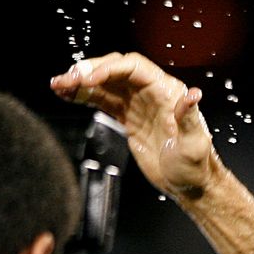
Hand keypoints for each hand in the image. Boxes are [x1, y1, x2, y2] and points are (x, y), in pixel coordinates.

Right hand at [49, 53, 218, 196]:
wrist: (189, 185)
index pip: (134, 67)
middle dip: (89, 71)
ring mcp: (138, 104)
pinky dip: (84, 95)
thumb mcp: (194, 145)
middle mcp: (152, 92)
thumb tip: (193, 95)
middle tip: (66, 80)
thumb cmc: (195, 166)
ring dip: (81, 81)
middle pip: (116, 69)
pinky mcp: (127, 117)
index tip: (89, 79)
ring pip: (105, 83)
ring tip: (58, 84)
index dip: (110, 68)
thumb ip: (189, 118)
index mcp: (168, 92)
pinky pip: (102, 99)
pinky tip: (66, 94)